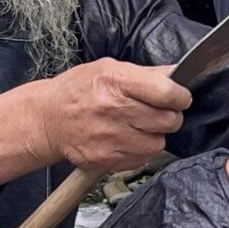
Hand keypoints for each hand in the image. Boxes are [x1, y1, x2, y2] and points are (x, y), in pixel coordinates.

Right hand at [35, 59, 191, 172]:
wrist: (48, 119)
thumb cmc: (78, 90)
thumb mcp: (109, 68)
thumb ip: (145, 73)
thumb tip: (177, 73)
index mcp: (116, 81)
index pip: (166, 92)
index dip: (180, 96)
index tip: (180, 97)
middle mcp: (113, 109)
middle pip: (167, 120)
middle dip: (170, 116)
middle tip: (159, 113)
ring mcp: (109, 137)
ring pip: (158, 143)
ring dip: (155, 136)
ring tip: (140, 127)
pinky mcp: (106, 158)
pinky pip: (141, 158)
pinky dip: (140, 150)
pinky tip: (127, 139)